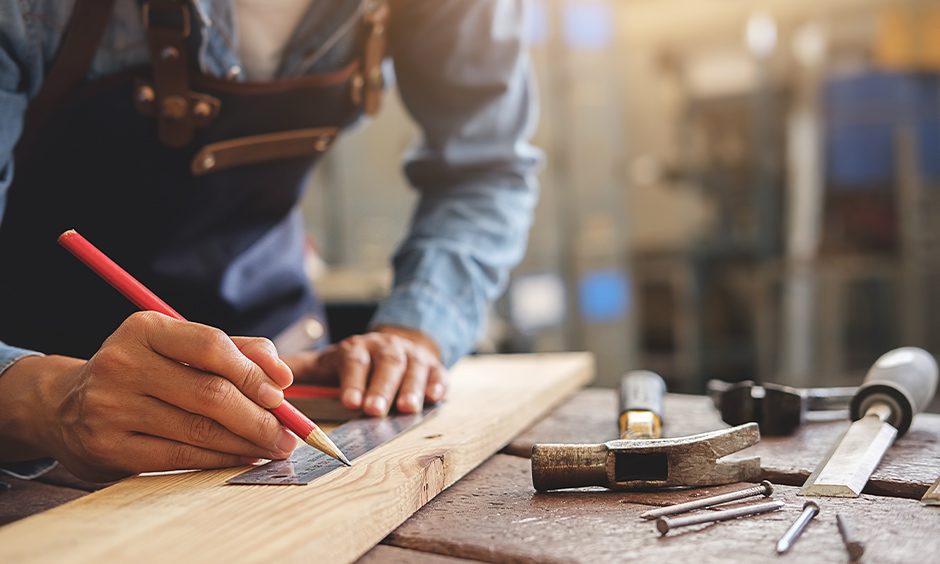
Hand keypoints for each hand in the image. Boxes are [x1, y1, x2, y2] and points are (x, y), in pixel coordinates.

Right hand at [0, 311, 297, 481]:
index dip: (253, 371)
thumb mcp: (178, 347)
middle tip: (289, 432)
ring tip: (274, 447)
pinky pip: (180, 457)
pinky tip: (242, 457)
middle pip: (210, 393)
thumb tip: (282, 374)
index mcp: (145, 329)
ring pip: (199, 430)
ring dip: (246, 442)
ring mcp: (111, 408)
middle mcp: (123, 364)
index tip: (282, 393)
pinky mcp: (109, 448)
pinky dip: (220, 459)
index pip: (211, 346)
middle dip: (259, 417)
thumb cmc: (143, 372)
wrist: (65, 406)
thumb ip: (235, 351)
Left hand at [283, 326, 446, 415]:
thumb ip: (299, 370)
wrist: (397, 346)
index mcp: (357, 349)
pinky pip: (438, 374)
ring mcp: (412, 358)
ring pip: (413, 369)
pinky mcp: (433, 368)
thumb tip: (261, 376)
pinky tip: (435, 397)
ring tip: (406, 409)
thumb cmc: (355, 363)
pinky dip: (437, 385)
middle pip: (385, 365)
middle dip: (380, 388)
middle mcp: (385, 349)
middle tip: (374, 410)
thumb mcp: (327, 363)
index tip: (349, 402)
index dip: (353, 381)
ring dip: (410, 389)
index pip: (354, 361)